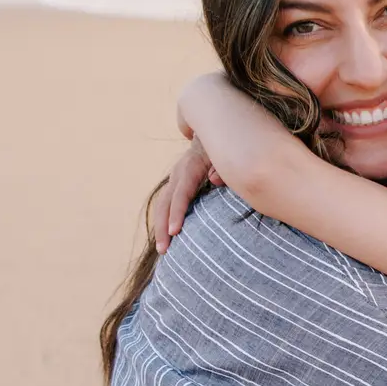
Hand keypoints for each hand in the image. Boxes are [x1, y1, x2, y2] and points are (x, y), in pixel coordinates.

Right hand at [152, 138, 220, 254]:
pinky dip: (164, 221)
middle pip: (165, 202)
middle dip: (162, 227)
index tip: (175, 232)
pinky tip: (166, 238)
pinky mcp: (176, 185)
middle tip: (164, 250)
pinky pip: (166, 205)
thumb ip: (223, 167)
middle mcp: (178, 174)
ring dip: (160, 227)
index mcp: (191, 167)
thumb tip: (215, 179)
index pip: (181, 193)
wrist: (214, 135)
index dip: (177, 212)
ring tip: (163, 249)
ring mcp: (175, 179)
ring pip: (162, 205)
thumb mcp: (226, 154)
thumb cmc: (224, 148)